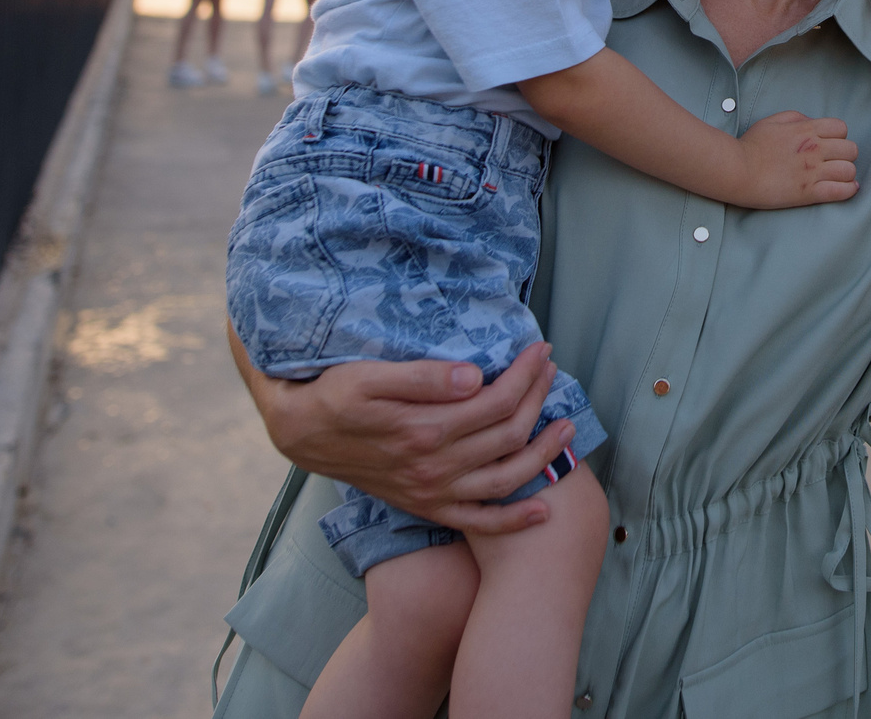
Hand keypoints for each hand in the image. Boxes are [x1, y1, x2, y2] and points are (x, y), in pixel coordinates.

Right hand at [227, 327, 572, 533]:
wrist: (304, 434)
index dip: (525, 375)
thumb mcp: (369, 377)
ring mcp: (433, 492)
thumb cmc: (337, 395)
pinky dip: (514, 520)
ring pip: (504, 478)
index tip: (540, 350)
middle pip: (507, 434)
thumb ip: (422, 379)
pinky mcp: (428, 507)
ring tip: (567, 427)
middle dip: (537, 398)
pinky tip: (543, 510)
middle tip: (551, 369)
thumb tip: (474, 377)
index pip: (496, 401)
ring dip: (543, 454)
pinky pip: (478, 521)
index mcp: (424, 430)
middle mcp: (434, 468)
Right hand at [737, 111, 859, 207]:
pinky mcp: (808, 192)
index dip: (839, 136)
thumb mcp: (772, 121)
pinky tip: (846, 189)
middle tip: (834, 161)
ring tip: (839, 176)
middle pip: (851, 149)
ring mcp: (812, 171)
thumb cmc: (750, 145)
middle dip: (845, 155)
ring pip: (849, 170)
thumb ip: (795, 117)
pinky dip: (848, 190)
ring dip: (847, 173)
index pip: (841, 128)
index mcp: (806, 130)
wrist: (737, 170)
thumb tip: (811, 122)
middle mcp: (814, 149)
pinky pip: (841, 191)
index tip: (830, 144)